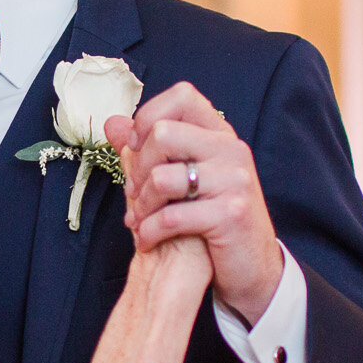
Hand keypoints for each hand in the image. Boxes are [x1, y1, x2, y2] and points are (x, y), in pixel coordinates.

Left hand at [106, 83, 282, 323]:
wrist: (250, 266)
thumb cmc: (211, 218)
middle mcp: (232, 150)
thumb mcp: (182, 177)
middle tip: (134, 195)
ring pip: (161, 178)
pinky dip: (149, 232)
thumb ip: (147, 149)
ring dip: (140, 206)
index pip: (182, 96)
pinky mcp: (231, 214)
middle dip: (137, 169)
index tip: (136, 147)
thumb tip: (111, 123)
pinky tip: (148, 240)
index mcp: (220, 135)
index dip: (149, 116)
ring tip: (140, 221)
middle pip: (162, 134)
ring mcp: (235, 180)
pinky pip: (171, 216)